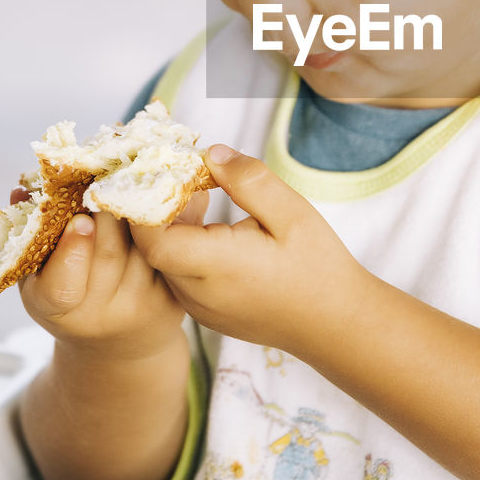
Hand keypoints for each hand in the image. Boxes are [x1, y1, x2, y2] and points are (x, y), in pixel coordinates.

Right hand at [17, 187, 202, 361]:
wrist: (119, 339)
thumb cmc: (72, 292)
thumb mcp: (40, 274)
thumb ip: (31, 234)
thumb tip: (21, 189)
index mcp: (56, 309)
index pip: (62, 288)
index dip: (72, 253)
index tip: (79, 220)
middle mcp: (102, 315)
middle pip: (110, 255)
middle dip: (109, 210)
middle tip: (109, 170)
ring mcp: (141, 306)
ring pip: (143, 248)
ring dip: (140, 206)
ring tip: (134, 172)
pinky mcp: (174, 298)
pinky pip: (169, 248)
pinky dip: (167, 216)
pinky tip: (161, 189)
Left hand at [129, 146, 368, 356]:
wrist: (334, 325)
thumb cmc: (319, 268)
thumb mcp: (292, 213)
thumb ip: (249, 180)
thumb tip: (210, 154)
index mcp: (218, 266)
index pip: (152, 239)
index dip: (145, 204)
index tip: (161, 171)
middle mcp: (199, 293)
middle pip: (153, 246)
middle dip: (158, 206)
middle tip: (183, 174)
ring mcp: (199, 308)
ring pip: (163, 260)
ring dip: (171, 226)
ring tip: (199, 195)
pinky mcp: (206, 313)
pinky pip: (179, 275)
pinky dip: (184, 247)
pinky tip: (212, 228)